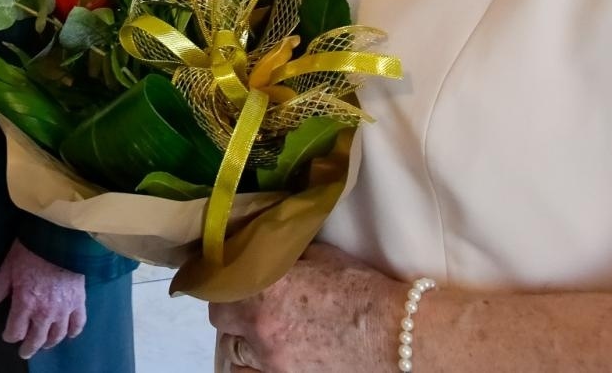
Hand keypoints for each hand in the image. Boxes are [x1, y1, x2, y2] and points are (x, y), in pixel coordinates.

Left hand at [0, 240, 86, 359]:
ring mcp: (64, 309)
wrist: (60, 238)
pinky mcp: (79, 302)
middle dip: (28, 348)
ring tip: (43, 344)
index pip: (15, 332)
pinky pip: (77, 325)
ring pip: (56, 336)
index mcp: (25, 304)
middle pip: (36, 340)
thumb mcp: (8, 267)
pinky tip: (67, 334)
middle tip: (24, 352)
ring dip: (48, 343)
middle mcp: (44, 313)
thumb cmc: (31, 251)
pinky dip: (72, 332)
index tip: (8, 335)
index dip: (10, 336)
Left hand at [208, 243, 399, 371]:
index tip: (229, 276)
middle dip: (231, 310)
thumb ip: (280, 256)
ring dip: (243, 340)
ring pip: (235, 353)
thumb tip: (261, 250)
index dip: (222, 280)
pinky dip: (255, 366)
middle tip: (248, 303)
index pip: (217, 285)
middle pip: (222, 320)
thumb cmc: (359, 288)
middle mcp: (259, 327)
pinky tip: (269, 355)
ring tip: (262, 331)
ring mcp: (271, 361)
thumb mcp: (316, 256)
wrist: (394, 332)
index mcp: (262, 289)